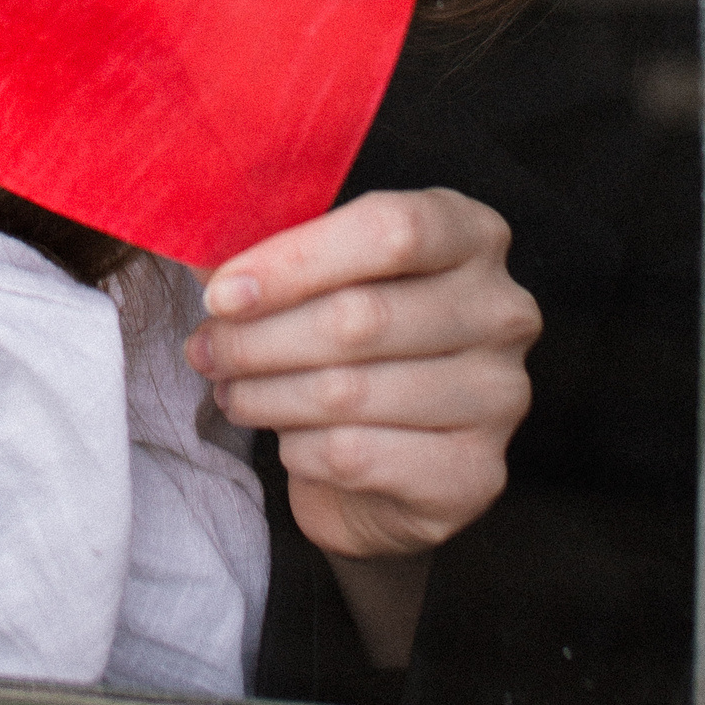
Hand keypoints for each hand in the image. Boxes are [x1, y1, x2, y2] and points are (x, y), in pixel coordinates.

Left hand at [186, 189, 538, 663]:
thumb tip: (201, 251)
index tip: (221, 292)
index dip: (294, 261)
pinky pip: (357, 457)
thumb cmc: (350, 335)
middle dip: (259, 337)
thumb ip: (273, 248)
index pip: (389, 229)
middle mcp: (503, 310)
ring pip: (349, 392)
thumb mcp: (318, 271)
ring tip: (229, 388)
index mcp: (469, 233)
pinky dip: (299, 449)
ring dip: (266, 394)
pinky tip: (285, 438)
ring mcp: (500, 396)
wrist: (390, 457)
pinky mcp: (477, 475)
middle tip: (204, 348)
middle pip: (362, 316)